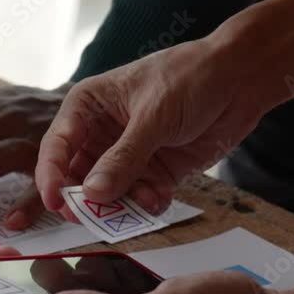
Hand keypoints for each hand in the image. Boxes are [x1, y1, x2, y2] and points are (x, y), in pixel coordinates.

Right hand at [36, 37, 275, 213]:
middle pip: (77, 177)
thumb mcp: (154, 116)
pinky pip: (139, 199)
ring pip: (108, 194)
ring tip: (144, 199)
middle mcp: (102, 133)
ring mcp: (128, 155)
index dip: (52, 176)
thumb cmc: (191, 77)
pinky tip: (160, 196)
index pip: (57, 146)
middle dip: (86, 199)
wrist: (241, 78)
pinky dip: (146, 204)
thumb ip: (124, 157)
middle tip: (94, 217)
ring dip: (121, 205)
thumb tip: (93, 193)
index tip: (56, 202)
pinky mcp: (154, 172)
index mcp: (88, 106)